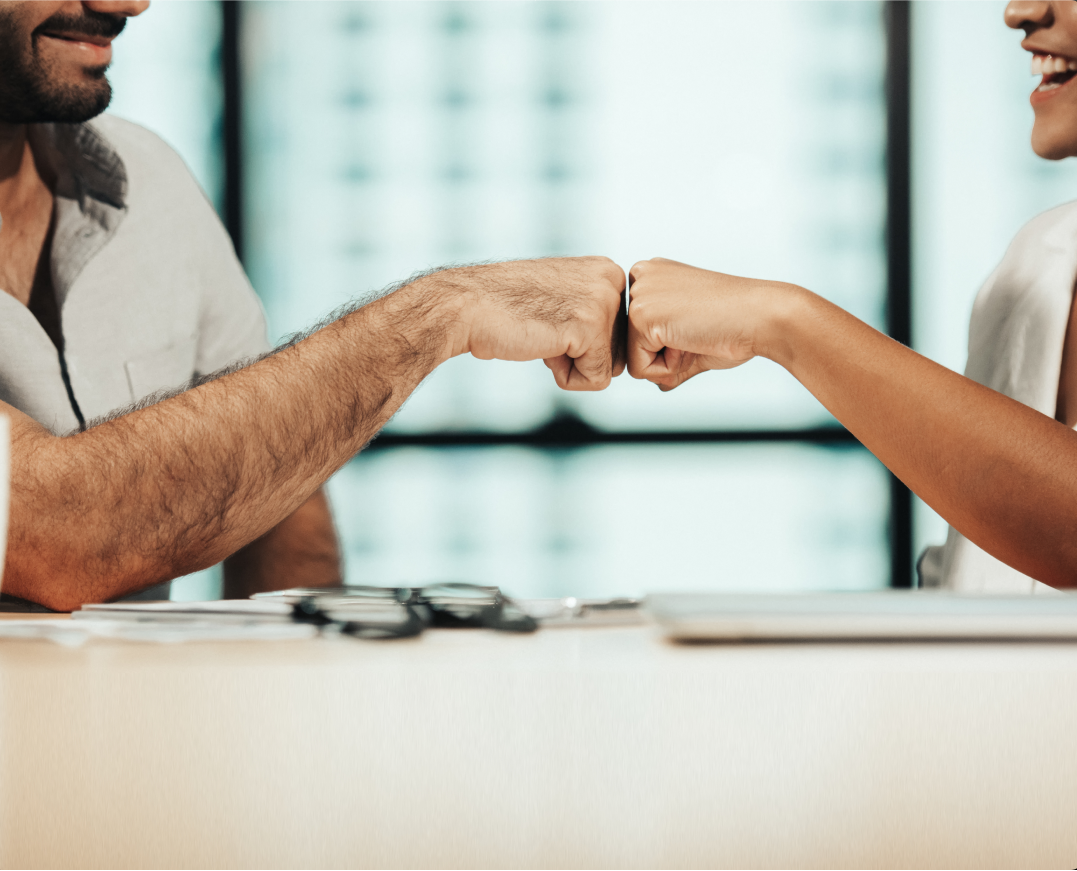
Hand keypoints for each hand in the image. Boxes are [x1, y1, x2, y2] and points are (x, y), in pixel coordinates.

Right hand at [435, 257, 627, 390]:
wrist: (465, 306)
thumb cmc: (505, 308)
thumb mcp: (562, 296)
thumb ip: (593, 311)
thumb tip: (622, 352)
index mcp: (607, 271)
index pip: (619, 334)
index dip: (580, 342)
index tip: (549, 319)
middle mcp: (612, 280)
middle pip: (619, 352)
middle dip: (580, 356)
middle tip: (544, 330)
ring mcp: (604, 301)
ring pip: (609, 368)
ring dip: (572, 365)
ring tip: (542, 335)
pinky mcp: (591, 327)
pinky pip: (595, 379)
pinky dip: (564, 376)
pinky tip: (542, 346)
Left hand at [626, 257, 791, 390]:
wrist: (763, 316)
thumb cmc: (737, 324)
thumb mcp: (694, 334)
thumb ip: (670, 356)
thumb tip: (658, 383)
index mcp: (653, 274)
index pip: (639, 330)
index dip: (671, 343)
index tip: (700, 323)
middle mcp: (641, 277)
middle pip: (633, 344)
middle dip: (667, 353)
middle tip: (700, 330)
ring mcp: (638, 294)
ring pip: (634, 358)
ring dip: (668, 361)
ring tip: (696, 333)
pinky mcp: (640, 316)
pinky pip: (639, 369)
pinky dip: (668, 369)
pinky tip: (691, 340)